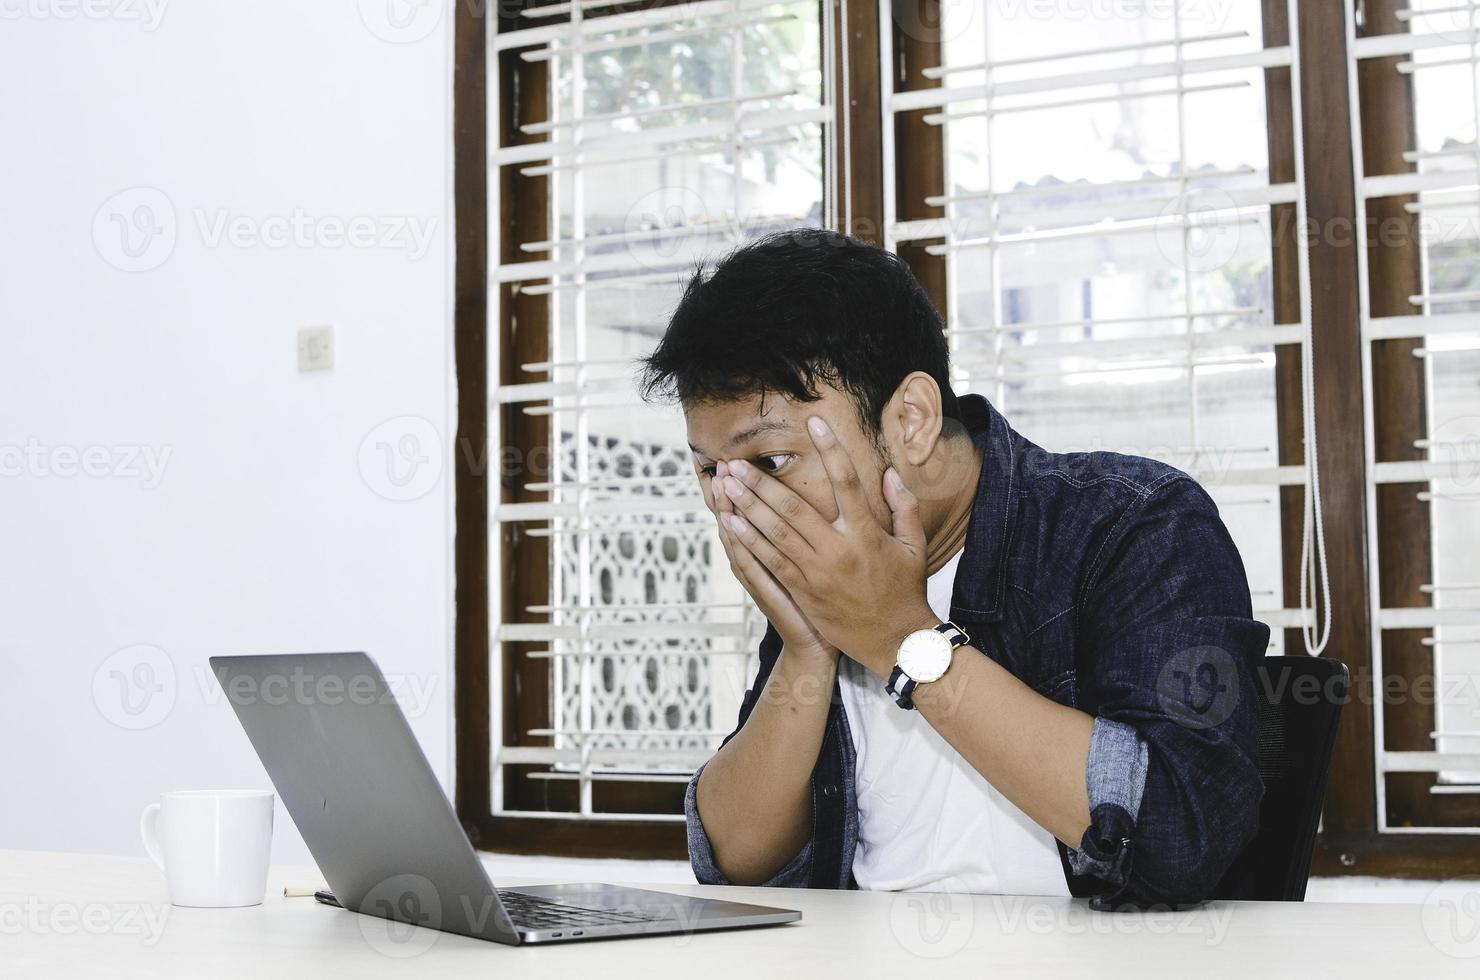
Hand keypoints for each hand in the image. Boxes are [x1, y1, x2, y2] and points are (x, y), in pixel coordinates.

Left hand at [717, 416, 936, 675]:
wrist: (895, 642)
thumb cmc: (906, 590)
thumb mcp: (915, 546)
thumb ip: (902, 506)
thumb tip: (888, 471)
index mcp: (867, 533)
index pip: (846, 482)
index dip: (830, 450)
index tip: (814, 423)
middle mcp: (838, 550)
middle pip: (793, 507)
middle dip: (761, 482)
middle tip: (737, 462)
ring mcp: (816, 573)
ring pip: (775, 533)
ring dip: (747, 506)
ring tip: (726, 485)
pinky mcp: (803, 591)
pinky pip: (770, 562)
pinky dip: (749, 541)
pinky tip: (731, 523)